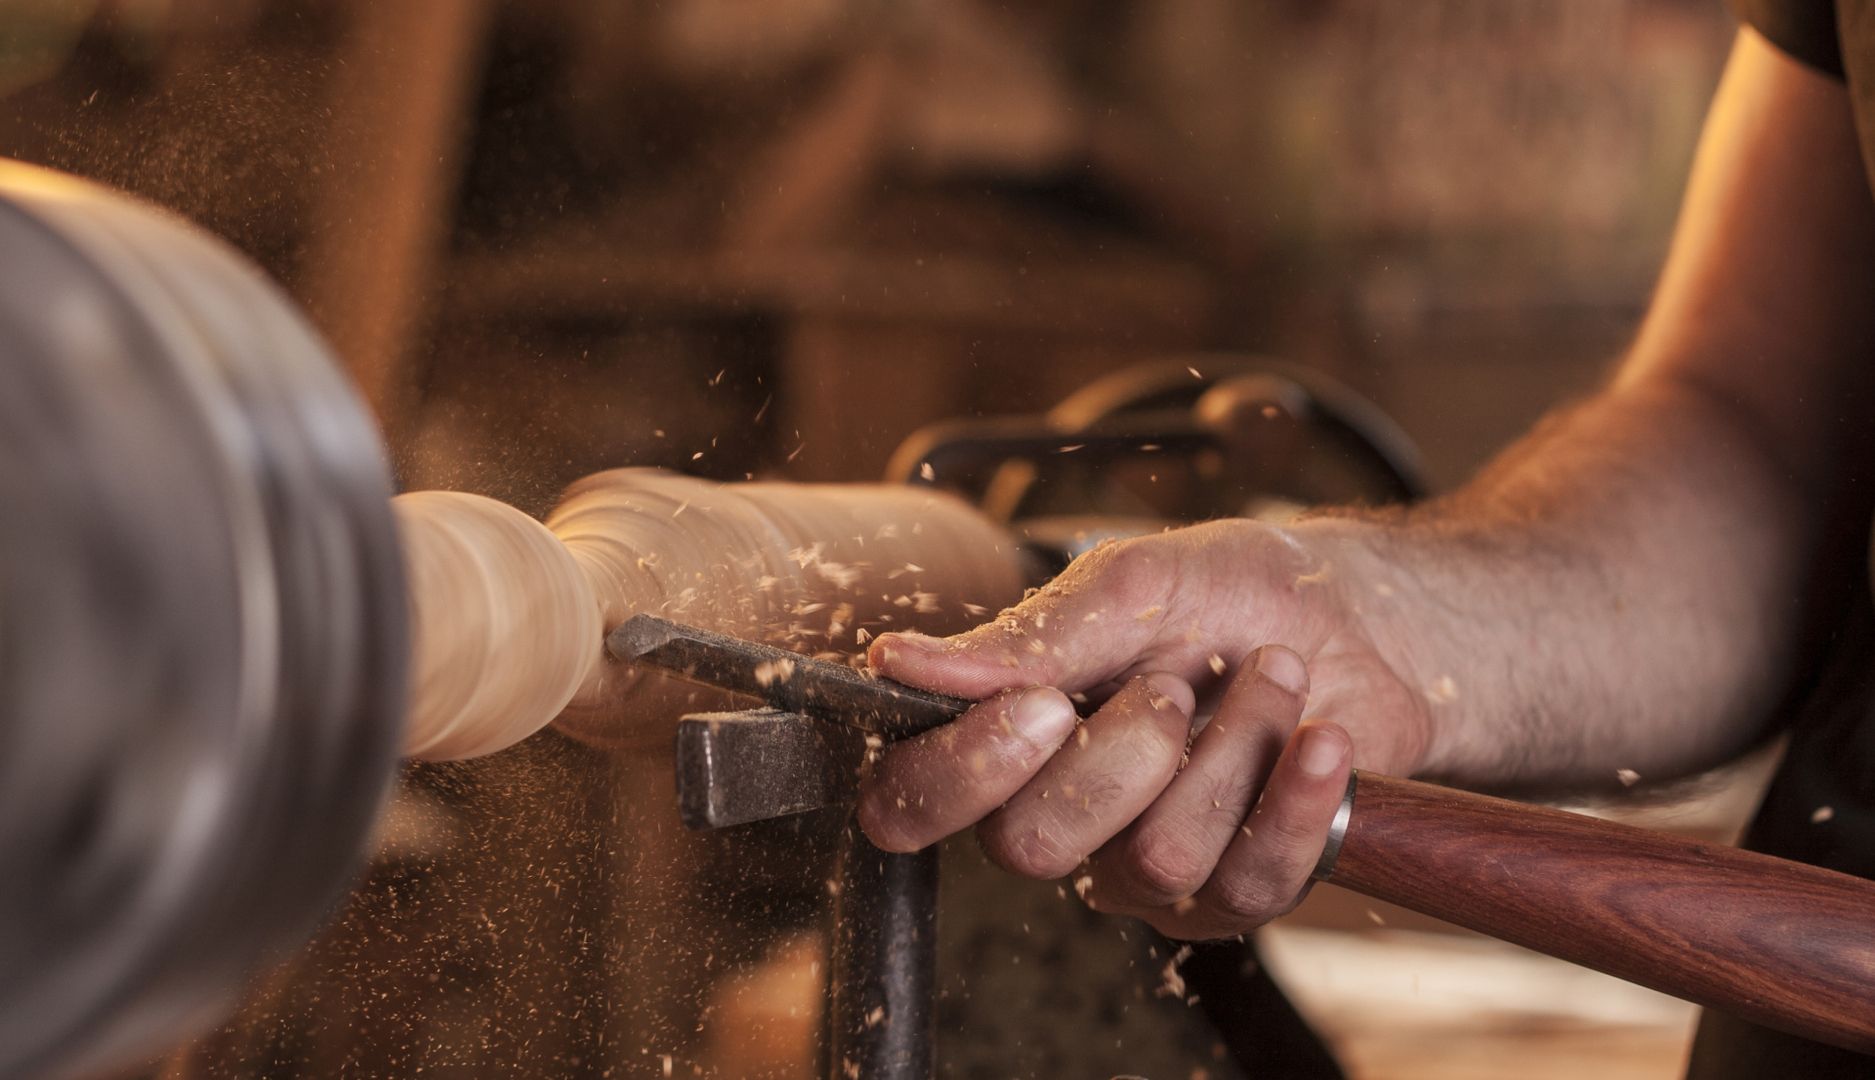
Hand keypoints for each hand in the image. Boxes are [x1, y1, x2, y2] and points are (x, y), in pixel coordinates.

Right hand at [856, 519, 1433, 939]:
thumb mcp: (1130, 586)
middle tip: (1176, 683)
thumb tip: (898, 662)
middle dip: (1119, 755)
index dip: (962, 772)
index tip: (1044, 703)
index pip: (910, 803)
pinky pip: (1254, 882)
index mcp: (1002, 738)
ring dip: (1233, 750)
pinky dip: (1299, 797)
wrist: (1358, 616)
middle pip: (1030, 846)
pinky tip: (1321, 738)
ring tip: (1273, 676)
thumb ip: (1026, 638)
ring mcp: (1146, 867)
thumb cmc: (1230, 592)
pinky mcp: (1237, 893)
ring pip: (1157, 859)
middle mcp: (1057, 817)